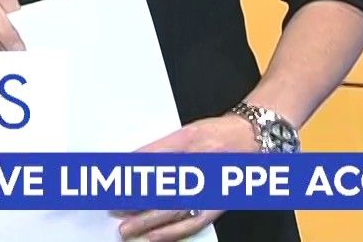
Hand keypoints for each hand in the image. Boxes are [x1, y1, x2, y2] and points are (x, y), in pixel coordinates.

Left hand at [111, 115, 257, 238]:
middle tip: (112, 209)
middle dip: (133, 201)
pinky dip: (172, 232)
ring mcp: (209, 185)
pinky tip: (154, 237)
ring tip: (127, 230)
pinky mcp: (216, 202)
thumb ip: (160, 149)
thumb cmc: (217, 133)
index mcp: (188, 140)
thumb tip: (131, 165)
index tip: (110, 181)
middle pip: (160, 187)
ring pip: (173, 208)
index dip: (129, 173)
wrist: (252, 137)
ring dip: (147, 222)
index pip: (151, 158)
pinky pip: (192, 221)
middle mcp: (199, 163)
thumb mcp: (186, 131)